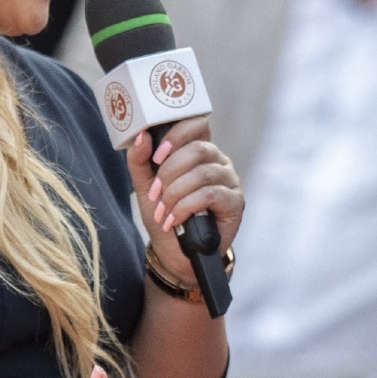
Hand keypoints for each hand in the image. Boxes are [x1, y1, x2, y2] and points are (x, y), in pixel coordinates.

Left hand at [126, 118, 242, 281]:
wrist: (175, 253)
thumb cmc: (164, 215)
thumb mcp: (145, 186)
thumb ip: (140, 160)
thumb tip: (141, 136)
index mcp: (198, 150)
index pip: (197, 124)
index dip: (177, 134)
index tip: (157, 155)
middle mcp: (218, 161)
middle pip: (198, 149)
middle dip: (170, 171)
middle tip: (155, 192)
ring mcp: (230, 180)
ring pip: (203, 173)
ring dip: (175, 193)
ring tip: (162, 211)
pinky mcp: (236, 202)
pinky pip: (211, 194)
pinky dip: (186, 207)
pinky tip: (174, 219)